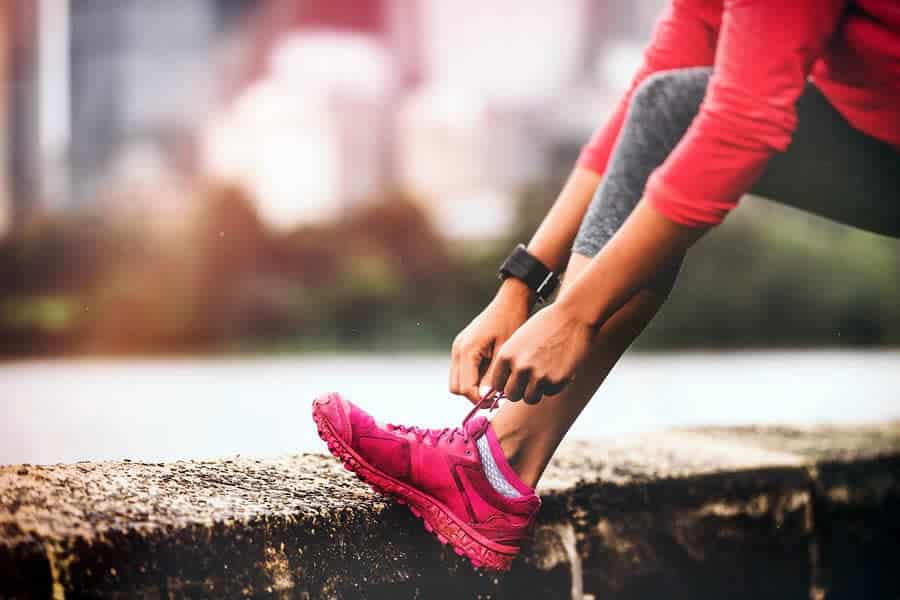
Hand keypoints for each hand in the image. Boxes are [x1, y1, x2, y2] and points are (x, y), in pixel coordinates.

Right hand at [450, 280, 531, 403]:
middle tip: (496, 397)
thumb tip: (486, 397)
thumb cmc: (512, 321)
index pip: (465, 388)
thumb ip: (494, 375)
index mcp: (467, 350)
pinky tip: (492, 374)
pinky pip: (463, 371)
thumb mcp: (505, 351)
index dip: (480, 400)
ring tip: (495, 385)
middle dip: (474, 395)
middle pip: (456, 388)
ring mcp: (458, 348)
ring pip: (457, 381)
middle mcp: (458, 350)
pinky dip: (473, 378)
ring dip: (473, 387)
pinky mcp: (463, 347)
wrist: (511, 300)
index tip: (497, 403)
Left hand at [490, 302, 593, 404]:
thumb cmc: (546, 325)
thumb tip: (502, 386)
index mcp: (506, 355)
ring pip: (530, 398)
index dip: (505, 384)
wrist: (572, 315)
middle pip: (511, 395)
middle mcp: (520, 367)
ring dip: (536, 391)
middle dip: (519, 391)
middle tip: (528, 382)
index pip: (496, 384)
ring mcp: (538, 375)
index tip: (512, 382)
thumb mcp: (519, 339)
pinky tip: (557, 368)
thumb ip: (510, 361)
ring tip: (543, 375)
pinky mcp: (557, 381)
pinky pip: (549, 393)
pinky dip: (553, 386)